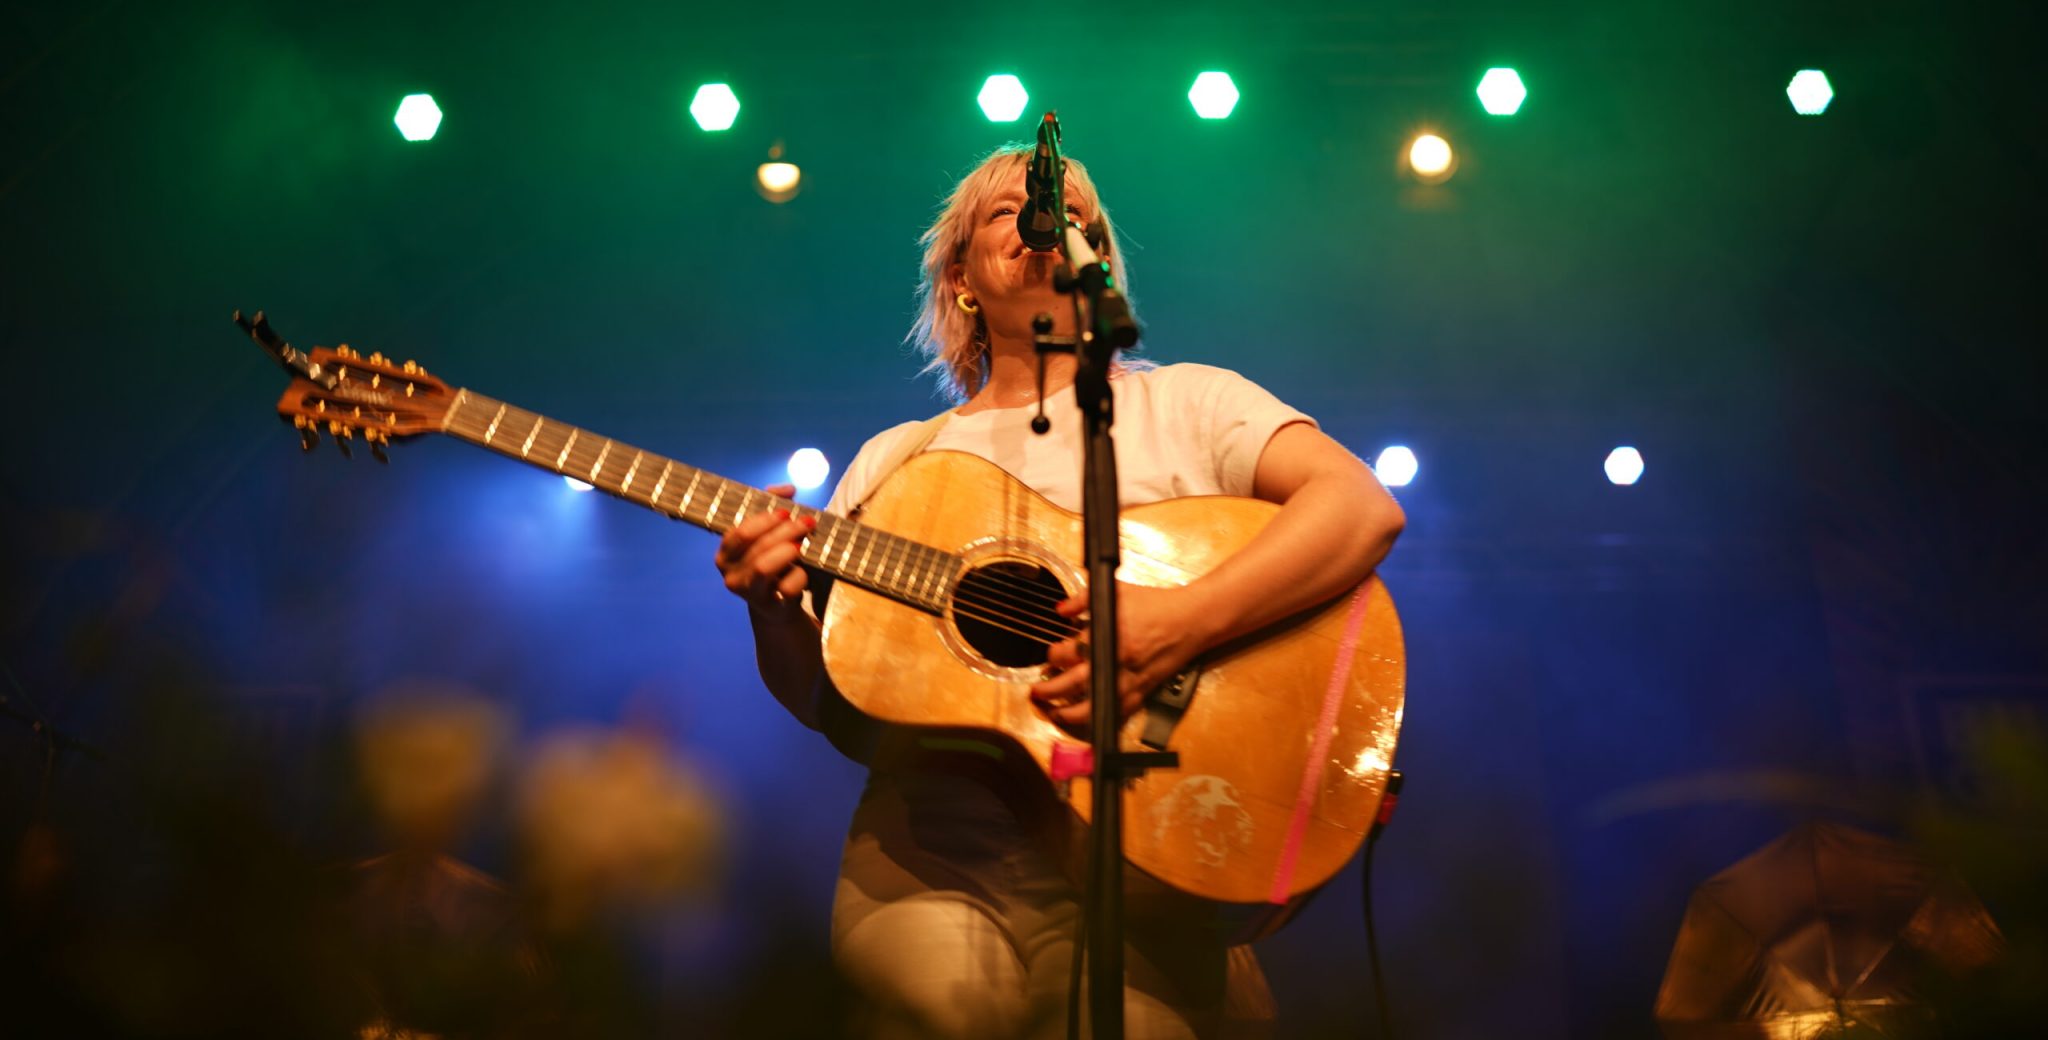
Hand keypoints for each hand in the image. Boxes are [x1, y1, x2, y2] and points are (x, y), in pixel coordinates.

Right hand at [712, 483, 815, 614]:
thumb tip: (788, 489)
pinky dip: (800, 576)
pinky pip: (786, 587)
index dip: (764, 520)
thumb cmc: (772, 562)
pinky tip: (804, 570)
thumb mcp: (769, 533)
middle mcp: (730, 575)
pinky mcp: (770, 607)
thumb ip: (774, 505)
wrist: (779, 605)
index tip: (786, 512)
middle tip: (807, 522)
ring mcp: (748, 593)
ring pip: (764, 567)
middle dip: (785, 531)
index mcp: (725, 554)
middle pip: (757, 547)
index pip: (740, 533)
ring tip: (803, 543)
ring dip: (788, 550)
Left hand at [1028, 583, 1215, 732]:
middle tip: (1037, 692)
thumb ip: (1084, 598)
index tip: (1051, 654)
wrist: (1191, 620)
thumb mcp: (1117, 591)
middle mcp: (1116, 662)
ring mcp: (1130, 681)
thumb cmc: (1156, 604)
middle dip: (1049, 691)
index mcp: (1108, 635)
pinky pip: (1118, 713)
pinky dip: (1101, 719)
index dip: (1053, 654)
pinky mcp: (1143, 693)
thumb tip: (1061, 610)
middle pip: (1073, 684)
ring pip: (1094, 707)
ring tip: (1055, 713)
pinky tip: (1088, 719)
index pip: (1068, 652)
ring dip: (1069, 714)